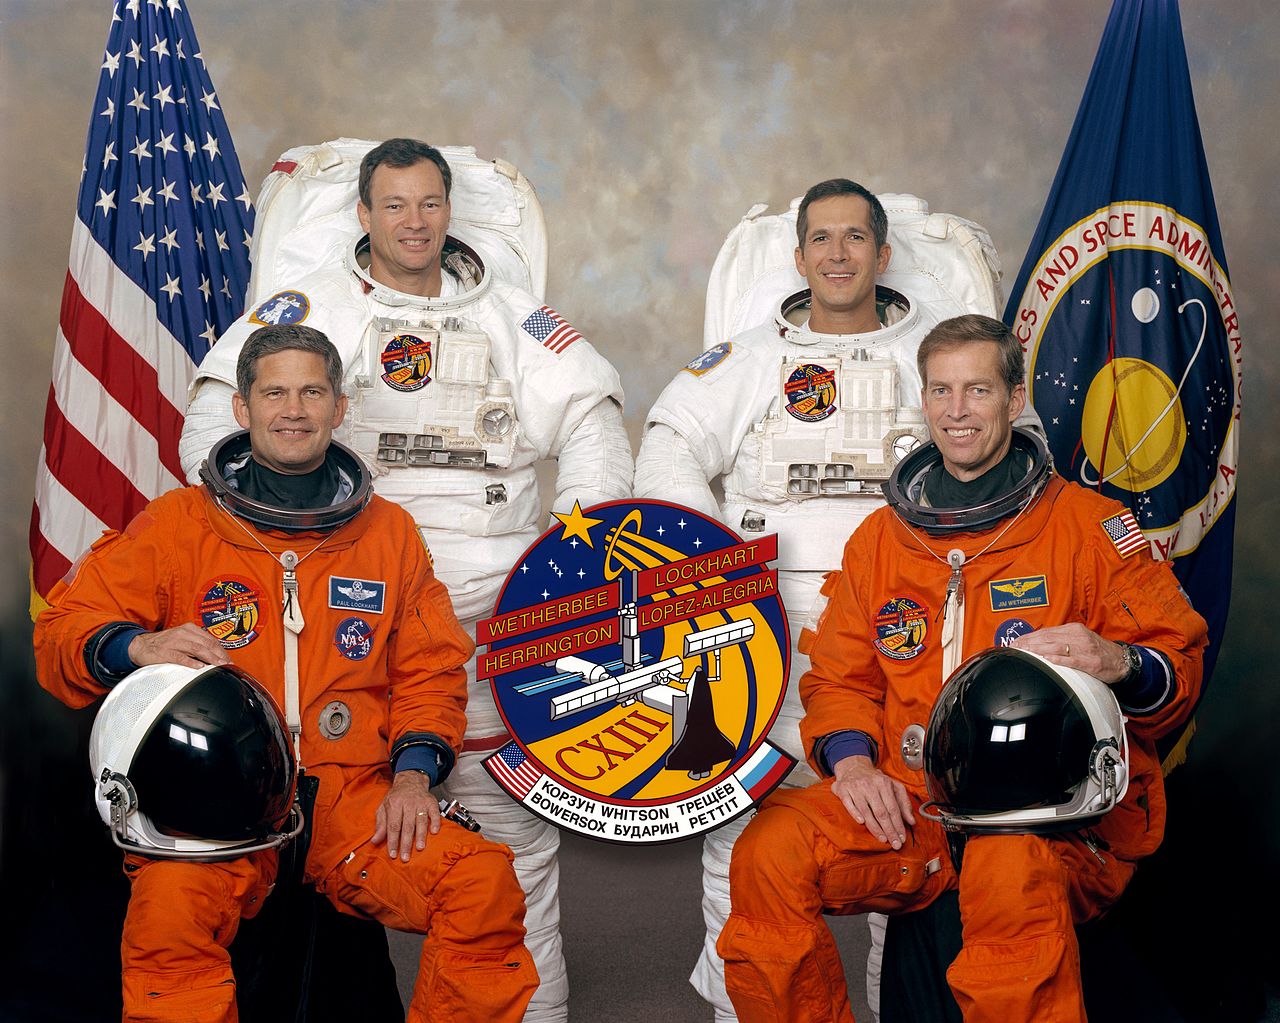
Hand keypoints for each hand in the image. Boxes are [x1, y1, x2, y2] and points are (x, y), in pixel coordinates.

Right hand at [128, 623, 229, 668]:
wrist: (141, 645)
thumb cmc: (165, 644)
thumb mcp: (183, 639)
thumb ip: (198, 645)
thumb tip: (216, 656)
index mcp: (190, 629)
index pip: (211, 640)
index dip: (222, 651)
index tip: (229, 660)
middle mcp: (183, 633)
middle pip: (207, 644)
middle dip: (219, 656)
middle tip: (227, 665)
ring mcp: (174, 642)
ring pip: (196, 649)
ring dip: (210, 659)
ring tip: (218, 666)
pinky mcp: (164, 652)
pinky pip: (180, 657)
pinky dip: (191, 662)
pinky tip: (199, 668)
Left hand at [372, 771, 439, 860]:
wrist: (410, 780)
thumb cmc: (396, 797)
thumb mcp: (384, 808)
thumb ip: (380, 825)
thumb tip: (375, 841)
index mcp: (394, 804)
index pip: (393, 826)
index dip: (393, 841)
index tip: (393, 854)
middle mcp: (408, 803)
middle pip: (407, 826)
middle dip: (406, 843)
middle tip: (405, 857)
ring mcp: (420, 802)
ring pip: (421, 821)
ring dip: (420, 835)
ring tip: (420, 848)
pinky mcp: (431, 802)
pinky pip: (434, 813)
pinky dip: (435, 822)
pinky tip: (434, 832)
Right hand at [831, 755, 914, 848]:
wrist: (854, 767)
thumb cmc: (875, 780)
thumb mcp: (893, 786)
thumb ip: (904, 803)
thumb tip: (911, 821)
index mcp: (884, 783)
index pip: (893, 808)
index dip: (898, 825)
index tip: (902, 838)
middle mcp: (870, 785)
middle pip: (881, 812)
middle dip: (889, 830)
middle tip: (895, 844)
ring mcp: (855, 787)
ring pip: (866, 811)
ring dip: (875, 828)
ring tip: (883, 839)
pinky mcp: (843, 790)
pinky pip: (849, 804)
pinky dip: (855, 813)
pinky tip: (862, 823)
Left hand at [1009, 622, 1129, 682]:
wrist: (1122, 661)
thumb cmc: (1098, 651)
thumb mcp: (1080, 639)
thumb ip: (1061, 639)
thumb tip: (1037, 643)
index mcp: (1073, 629)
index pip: (1046, 631)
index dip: (1029, 637)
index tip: (1015, 642)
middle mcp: (1078, 636)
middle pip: (1048, 638)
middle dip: (1028, 643)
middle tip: (1014, 648)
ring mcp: (1085, 649)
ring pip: (1057, 647)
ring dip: (1038, 650)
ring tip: (1025, 652)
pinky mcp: (1091, 662)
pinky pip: (1072, 660)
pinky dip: (1059, 659)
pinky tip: (1047, 660)